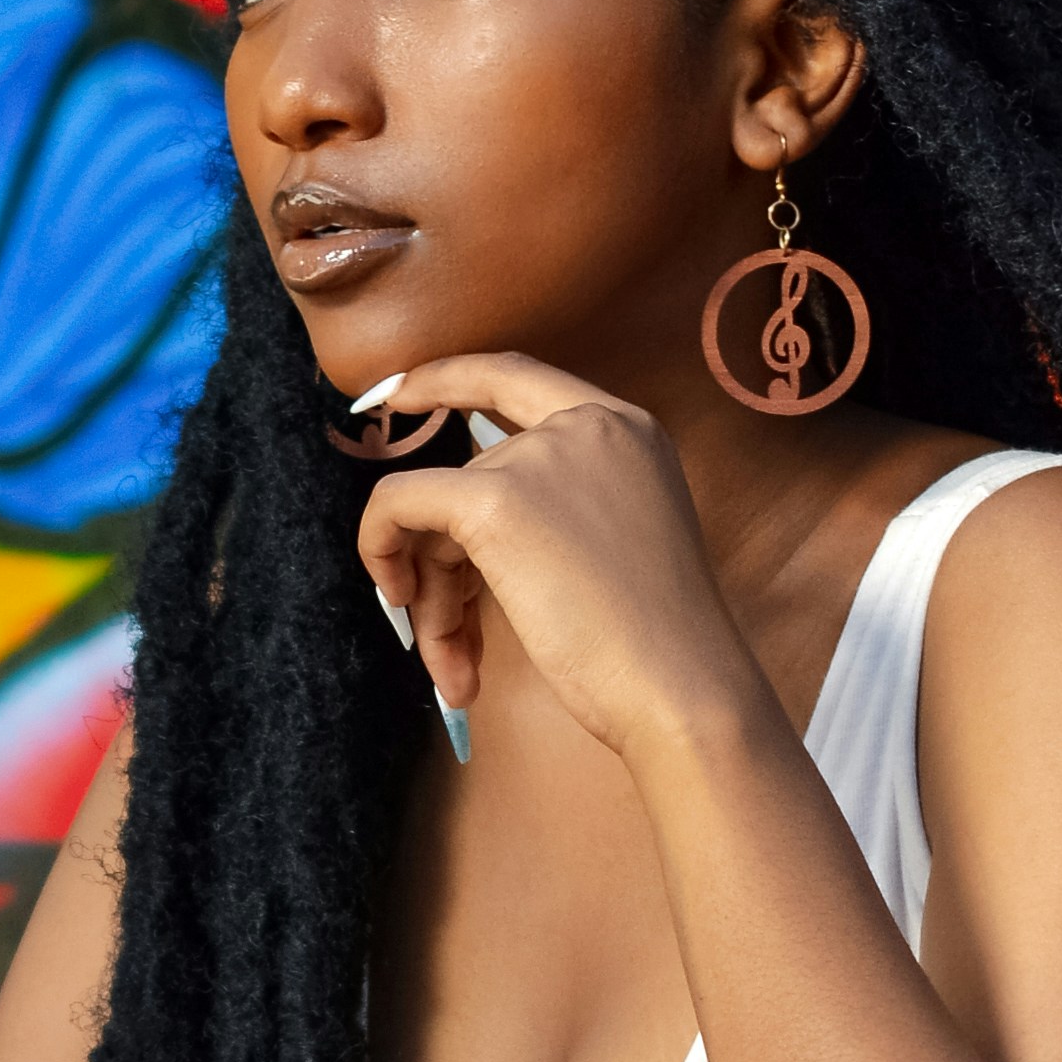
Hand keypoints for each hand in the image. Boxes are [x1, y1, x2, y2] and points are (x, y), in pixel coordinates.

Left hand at [353, 355, 765, 760]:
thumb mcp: (617, 542)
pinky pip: (398, 504)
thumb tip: (445, 527)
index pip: (517, 376)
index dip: (450, 378)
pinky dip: (379, 549)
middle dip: (447, 560)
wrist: (681, 685)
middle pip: (471, 473)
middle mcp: (586, 425)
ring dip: (437, 596)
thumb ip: (556, 509)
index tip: (399, 394)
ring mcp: (540, 457)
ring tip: (458, 669)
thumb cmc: (655, 644)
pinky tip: (409, 614)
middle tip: (453, 641)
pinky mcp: (494, 499)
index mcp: (626, 429)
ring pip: (436, 507)